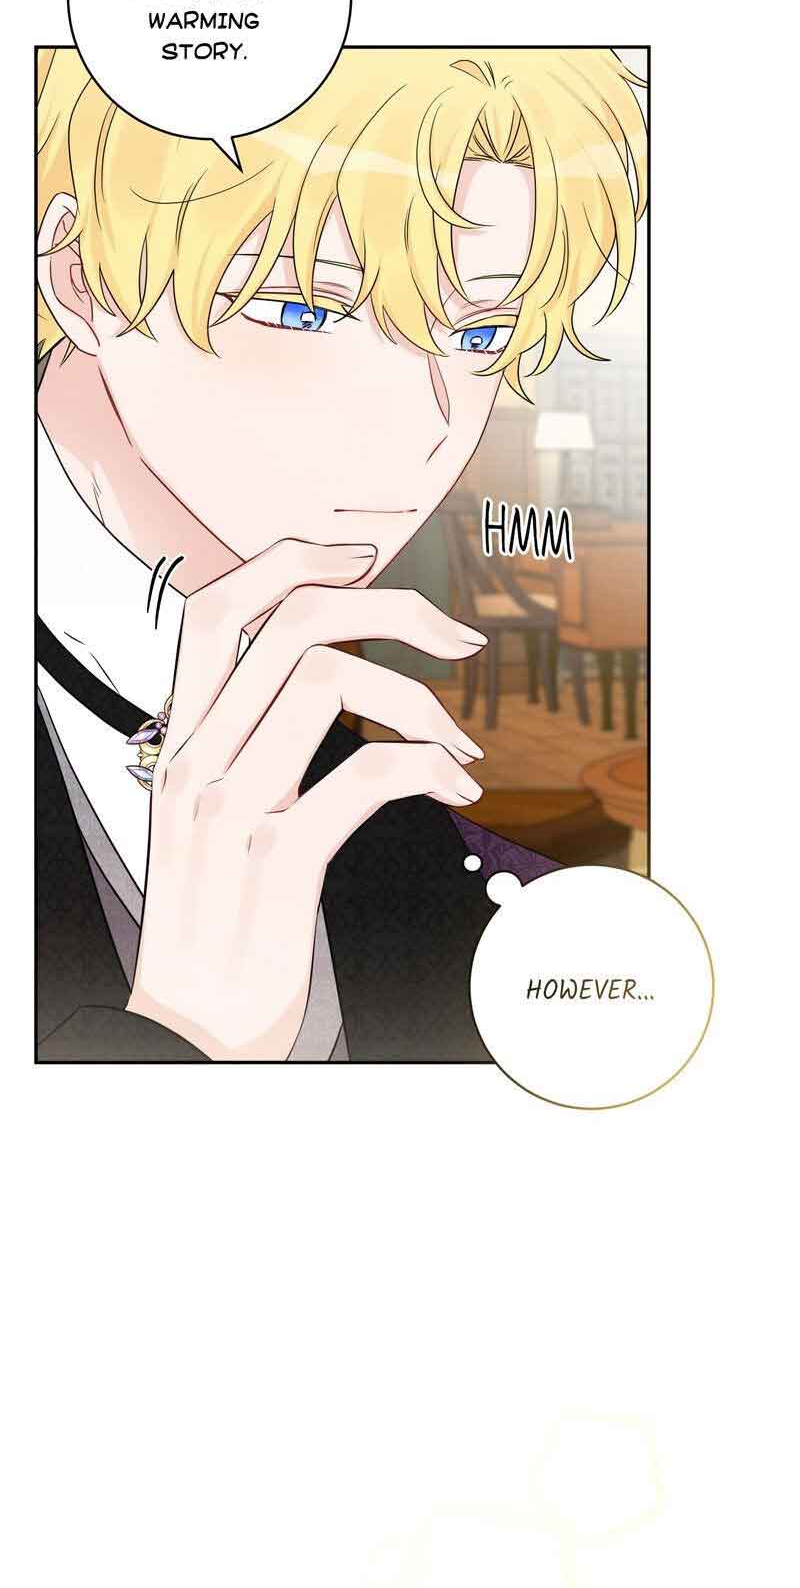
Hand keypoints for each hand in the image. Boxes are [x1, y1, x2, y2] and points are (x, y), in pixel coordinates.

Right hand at [128, 537, 483, 1058]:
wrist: (188, 1031)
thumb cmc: (216, 932)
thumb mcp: (210, 824)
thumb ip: (243, 753)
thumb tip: (315, 691)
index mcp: (180, 746)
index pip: (217, 611)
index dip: (293, 560)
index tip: (363, 556)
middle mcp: (197, 763)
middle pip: (291, 623)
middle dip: (391, 607)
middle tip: (455, 638)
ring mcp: (233, 809)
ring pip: (328, 682)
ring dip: (419, 700)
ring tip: (456, 741)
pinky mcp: (278, 862)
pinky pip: (365, 774)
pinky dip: (426, 766)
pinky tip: (452, 786)